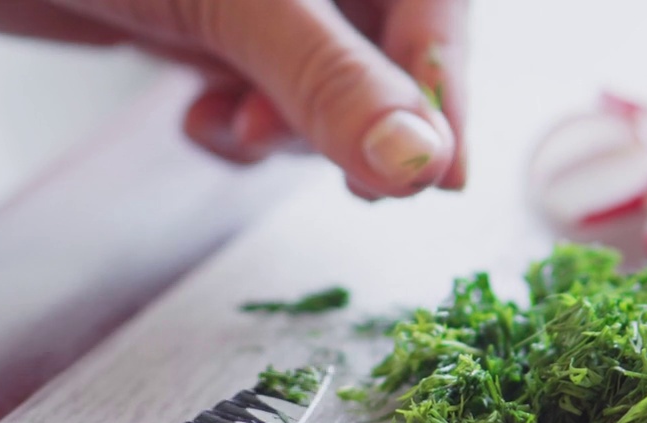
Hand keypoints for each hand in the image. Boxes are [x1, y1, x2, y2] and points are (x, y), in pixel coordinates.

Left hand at [0, 0, 468, 199]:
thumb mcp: (228, 2)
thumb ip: (329, 78)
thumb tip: (418, 160)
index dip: (443, 85)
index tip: (441, 174)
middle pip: (387, 43)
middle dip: (366, 117)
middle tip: (356, 180)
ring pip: (325, 78)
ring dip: (296, 129)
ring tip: (246, 133)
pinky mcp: (209, 23)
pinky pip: (262, 89)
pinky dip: (243, 125)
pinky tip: (203, 121)